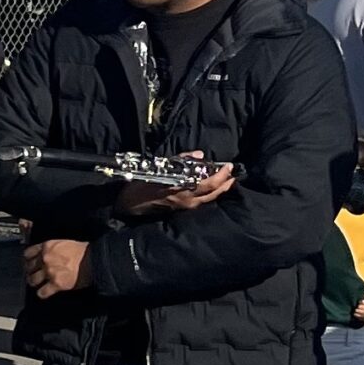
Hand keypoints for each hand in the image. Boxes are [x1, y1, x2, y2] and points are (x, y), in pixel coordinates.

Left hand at [25, 236, 91, 298]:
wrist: (96, 260)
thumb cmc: (85, 251)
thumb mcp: (65, 243)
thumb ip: (52, 249)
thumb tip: (46, 254)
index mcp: (48, 246)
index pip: (28, 253)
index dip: (28, 259)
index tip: (30, 263)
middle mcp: (46, 259)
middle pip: (28, 268)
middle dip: (31, 272)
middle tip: (35, 274)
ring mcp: (50, 272)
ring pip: (32, 280)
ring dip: (35, 283)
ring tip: (39, 284)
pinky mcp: (56, 284)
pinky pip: (42, 292)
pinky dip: (42, 293)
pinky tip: (45, 292)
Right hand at [115, 156, 233, 216]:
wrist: (129, 202)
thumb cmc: (143, 183)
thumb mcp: (161, 167)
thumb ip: (182, 159)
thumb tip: (200, 155)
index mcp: (184, 189)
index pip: (211, 184)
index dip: (223, 175)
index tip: (229, 166)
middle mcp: (188, 200)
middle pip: (215, 194)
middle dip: (227, 184)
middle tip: (233, 175)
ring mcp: (185, 207)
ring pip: (210, 200)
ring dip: (220, 190)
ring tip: (226, 182)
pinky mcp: (181, 209)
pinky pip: (201, 202)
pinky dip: (210, 195)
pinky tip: (212, 189)